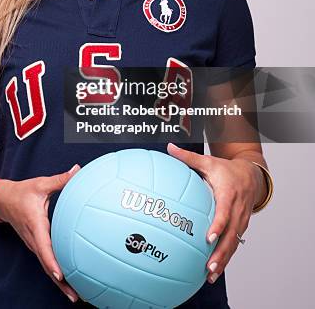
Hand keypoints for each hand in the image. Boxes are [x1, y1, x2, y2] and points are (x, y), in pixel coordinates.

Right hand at [0, 165, 80, 302]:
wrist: (2, 200)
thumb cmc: (20, 193)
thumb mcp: (41, 184)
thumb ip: (61, 179)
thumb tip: (77, 170)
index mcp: (35, 225)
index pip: (43, 247)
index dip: (52, 262)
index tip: (61, 275)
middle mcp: (34, 239)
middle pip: (47, 265)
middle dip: (61, 282)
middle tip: (77, 295)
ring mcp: (34, 244)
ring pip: (47, 266)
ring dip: (60, 282)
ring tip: (76, 294)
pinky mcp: (36, 245)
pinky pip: (47, 261)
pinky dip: (57, 272)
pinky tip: (69, 280)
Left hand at [167, 144, 262, 283]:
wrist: (252, 175)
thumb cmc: (226, 169)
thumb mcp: (208, 161)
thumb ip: (188, 157)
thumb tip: (169, 147)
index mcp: (229, 195)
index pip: (224, 213)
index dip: (218, 226)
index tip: (208, 237)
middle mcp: (237, 210)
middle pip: (230, 235)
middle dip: (220, 253)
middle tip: (208, 266)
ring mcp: (241, 220)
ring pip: (233, 244)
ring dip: (223, 260)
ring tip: (210, 274)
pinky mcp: (241, 227)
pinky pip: (233, 244)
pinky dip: (226, 258)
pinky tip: (213, 270)